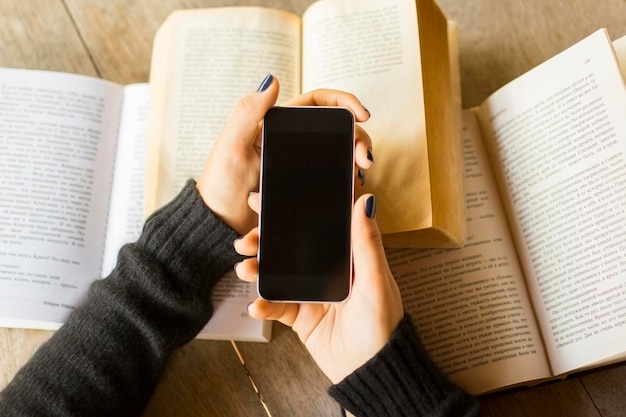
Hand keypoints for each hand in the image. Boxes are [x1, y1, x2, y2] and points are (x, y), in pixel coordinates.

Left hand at [196, 75, 372, 234]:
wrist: (219, 226)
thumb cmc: (219, 186)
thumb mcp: (231, 147)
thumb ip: (248, 113)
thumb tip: (273, 79)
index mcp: (277, 126)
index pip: (318, 103)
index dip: (344, 103)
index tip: (363, 115)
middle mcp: (292, 143)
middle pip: (337, 129)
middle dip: (357, 137)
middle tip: (364, 158)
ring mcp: (301, 167)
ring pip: (339, 154)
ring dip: (355, 160)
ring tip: (360, 173)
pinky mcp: (305, 190)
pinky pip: (333, 181)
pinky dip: (347, 181)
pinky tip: (352, 188)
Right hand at [234, 193, 403, 383]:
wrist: (370, 371)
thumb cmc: (382, 324)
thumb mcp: (375, 280)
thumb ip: (367, 242)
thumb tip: (365, 200)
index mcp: (345, 256)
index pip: (316, 225)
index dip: (292, 210)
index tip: (267, 199)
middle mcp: (325, 270)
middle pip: (289, 247)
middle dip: (264, 239)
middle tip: (247, 238)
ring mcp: (310, 293)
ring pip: (276, 273)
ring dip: (257, 269)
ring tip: (245, 269)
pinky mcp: (300, 317)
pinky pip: (276, 305)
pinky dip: (263, 304)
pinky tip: (256, 305)